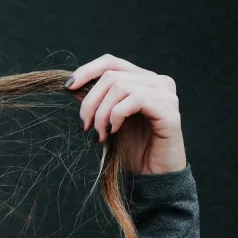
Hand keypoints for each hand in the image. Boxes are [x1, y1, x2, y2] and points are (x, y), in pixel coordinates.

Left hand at [65, 54, 186, 174]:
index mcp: (143, 80)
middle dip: (90, 102)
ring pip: (120, 86)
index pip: (111, 62)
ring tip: (99, 135)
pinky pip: (135, 100)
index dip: (87, 71)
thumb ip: (98, 101)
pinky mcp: (169, 109)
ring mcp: (166, 93)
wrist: (152, 175)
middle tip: (84, 126)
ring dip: (102, 113)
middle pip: (111, 75)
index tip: (68, 88)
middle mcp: (157, 82)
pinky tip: (113, 131)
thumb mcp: (108, 120)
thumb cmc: (131, 148)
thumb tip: (73, 85)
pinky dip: (116, 115)